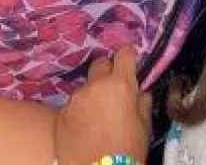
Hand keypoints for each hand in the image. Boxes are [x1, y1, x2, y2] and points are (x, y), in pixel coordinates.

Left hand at [54, 48, 151, 164]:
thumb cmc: (128, 152)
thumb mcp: (144, 128)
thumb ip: (142, 104)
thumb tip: (140, 93)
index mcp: (119, 84)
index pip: (124, 54)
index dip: (128, 58)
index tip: (130, 65)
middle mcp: (95, 85)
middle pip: (101, 64)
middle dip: (109, 72)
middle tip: (115, 89)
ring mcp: (75, 98)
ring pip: (86, 87)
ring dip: (93, 94)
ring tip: (99, 116)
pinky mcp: (61, 113)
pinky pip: (74, 104)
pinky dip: (80, 111)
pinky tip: (85, 128)